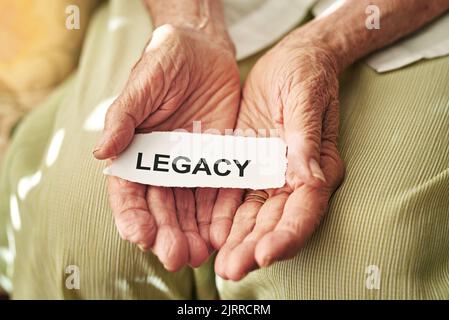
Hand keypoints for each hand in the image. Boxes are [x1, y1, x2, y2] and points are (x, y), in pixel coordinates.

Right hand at [94, 24, 239, 270]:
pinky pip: (217, 193)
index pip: (128, 189)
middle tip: (176, 256)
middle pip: (160, 207)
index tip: (140, 234)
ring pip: (188, 208)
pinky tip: (220, 234)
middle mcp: (162, 163)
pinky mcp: (217, 161)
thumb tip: (101, 150)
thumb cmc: (167, 59)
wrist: (206, 49)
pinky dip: (217, 216)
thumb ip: (124, 115)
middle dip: (166, 234)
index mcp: (136, 149)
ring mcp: (190, 165)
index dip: (132, 214)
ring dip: (192, 234)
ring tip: (199, 255)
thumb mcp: (144, 81)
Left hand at [211, 39, 344, 279]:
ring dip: (238, 241)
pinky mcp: (249, 167)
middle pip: (277, 221)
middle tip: (231, 269)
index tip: (266, 253)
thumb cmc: (305, 73)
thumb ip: (305, 138)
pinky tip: (210, 235)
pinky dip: (224, 218)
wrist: (290, 60)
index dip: (289, 234)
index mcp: (319, 165)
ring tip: (219, 264)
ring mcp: (271, 175)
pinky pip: (235, 197)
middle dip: (255, 247)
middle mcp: (296, 178)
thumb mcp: (305, 97)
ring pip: (254, 216)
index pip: (306, 207)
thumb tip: (309, 176)